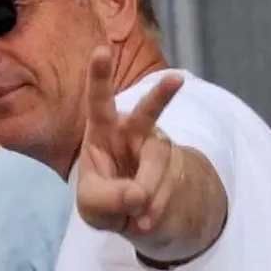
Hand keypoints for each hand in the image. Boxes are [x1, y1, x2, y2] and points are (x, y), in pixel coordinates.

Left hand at [76, 46, 184, 235]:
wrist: (139, 215)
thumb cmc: (105, 199)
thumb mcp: (92, 206)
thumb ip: (107, 199)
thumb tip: (138, 195)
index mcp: (102, 132)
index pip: (99, 102)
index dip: (99, 77)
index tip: (100, 51)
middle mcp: (133, 131)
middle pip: (148, 113)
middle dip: (162, 96)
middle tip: (177, 80)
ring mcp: (158, 146)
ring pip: (157, 166)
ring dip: (146, 197)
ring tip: (136, 218)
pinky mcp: (177, 164)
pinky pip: (170, 186)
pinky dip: (156, 209)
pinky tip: (145, 220)